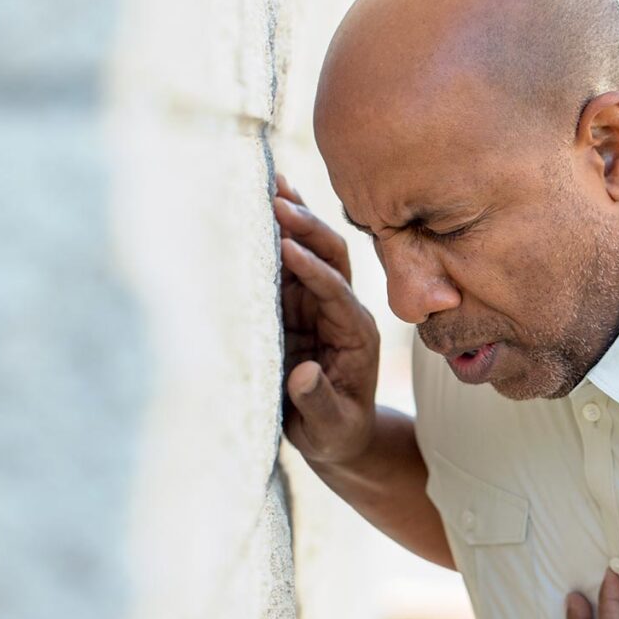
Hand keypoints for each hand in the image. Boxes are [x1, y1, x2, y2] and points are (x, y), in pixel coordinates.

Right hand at [275, 173, 379, 465]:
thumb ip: (319, 403)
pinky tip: (261, 204)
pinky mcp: (298, 304)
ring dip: (292, 218)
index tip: (286, 247)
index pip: (337, 293)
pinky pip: (288, 263)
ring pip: (311, 250)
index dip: (313, 271)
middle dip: (307, 228)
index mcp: (356, 334)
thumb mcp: (330, 429)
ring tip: (267, 182)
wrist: (338, 436)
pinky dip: (276, 233)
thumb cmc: (336, 434)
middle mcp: (341, 309)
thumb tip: (303, 375)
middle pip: (332, 256)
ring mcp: (319, 303)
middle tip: (276, 200)